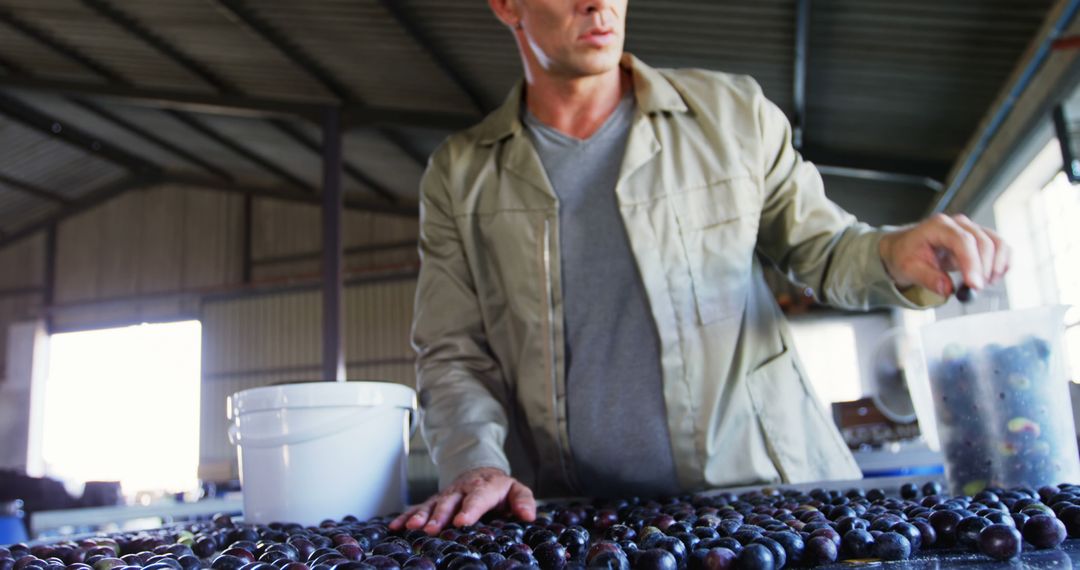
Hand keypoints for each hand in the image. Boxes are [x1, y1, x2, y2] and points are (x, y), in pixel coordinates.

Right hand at [388, 467, 535, 534]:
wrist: (480, 472)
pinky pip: (419, 508)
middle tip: (432, 530)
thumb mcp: (516, 490)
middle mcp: (461, 490)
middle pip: (449, 502)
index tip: (462, 522)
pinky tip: (396, 526)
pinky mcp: (435, 501)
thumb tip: (529, 516)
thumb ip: (523, 501)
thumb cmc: (499, 488)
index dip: (469, 510)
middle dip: (440, 516)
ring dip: (421, 516)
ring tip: (412, 528)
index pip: (477, 498)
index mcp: (483, 487)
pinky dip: (406, 516)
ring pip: (432, 505)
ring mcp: (446, 495)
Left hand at [878, 213, 1011, 296]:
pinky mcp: (981, 238)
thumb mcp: (908, 269)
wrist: (905, 248)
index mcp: (938, 226)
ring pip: (997, 243)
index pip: (963, 241)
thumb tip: (947, 289)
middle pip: (984, 242)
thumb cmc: (906, 255)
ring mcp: (972, 229)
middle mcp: (958, 224)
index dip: (972, 263)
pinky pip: (1001, 247)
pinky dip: (1002, 263)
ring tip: (983, 284)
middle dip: (983, 269)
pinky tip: (992, 277)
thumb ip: (928, 278)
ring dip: (996, 266)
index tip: (975, 285)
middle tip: (975, 290)